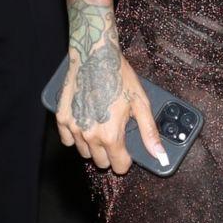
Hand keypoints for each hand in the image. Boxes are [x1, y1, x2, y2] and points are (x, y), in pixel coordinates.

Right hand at [55, 44, 168, 173]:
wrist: (95, 55)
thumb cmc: (119, 77)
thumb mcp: (141, 104)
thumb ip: (149, 133)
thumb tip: (160, 156)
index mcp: (111, 135)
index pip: (118, 166)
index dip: (125, 161)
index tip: (127, 153)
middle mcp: (90, 135)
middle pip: (101, 162)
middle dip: (110, 153)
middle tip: (115, 135)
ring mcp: (74, 127)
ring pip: (84, 152)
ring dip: (93, 146)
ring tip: (101, 126)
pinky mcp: (62, 118)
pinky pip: (67, 140)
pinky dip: (76, 136)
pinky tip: (85, 123)